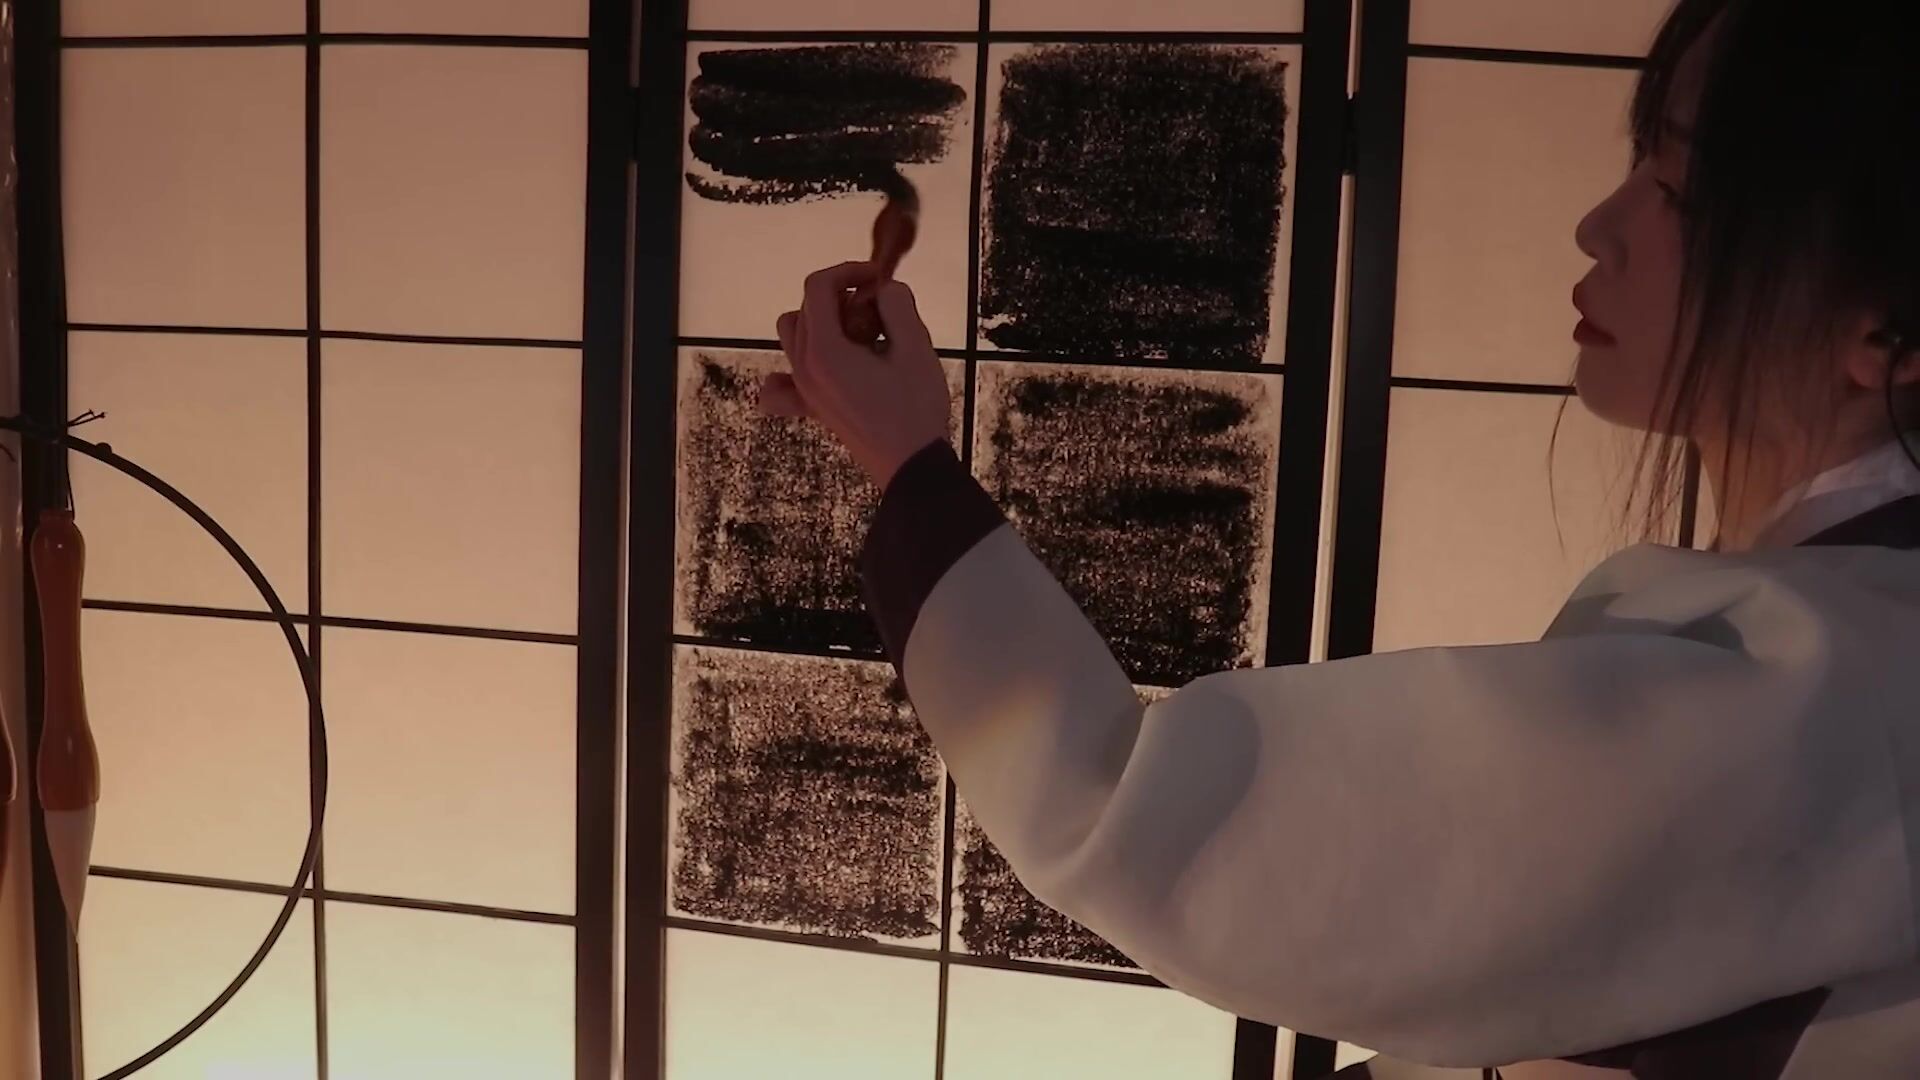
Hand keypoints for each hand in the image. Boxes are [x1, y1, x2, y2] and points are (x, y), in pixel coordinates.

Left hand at [761, 261, 951, 490]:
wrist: (911, 466)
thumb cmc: (915, 408)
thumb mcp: (916, 347)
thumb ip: (897, 305)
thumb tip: (884, 289)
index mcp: (824, 349)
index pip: (818, 287)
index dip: (848, 270)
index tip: (879, 277)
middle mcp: (803, 367)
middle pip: (805, 308)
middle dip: (840, 296)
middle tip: (880, 310)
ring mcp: (803, 389)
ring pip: (794, 334)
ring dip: (822, 322)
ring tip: (861, 334)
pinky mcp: (812, 406)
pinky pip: (782, 381)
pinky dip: (798, 364)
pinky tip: (824, 366)